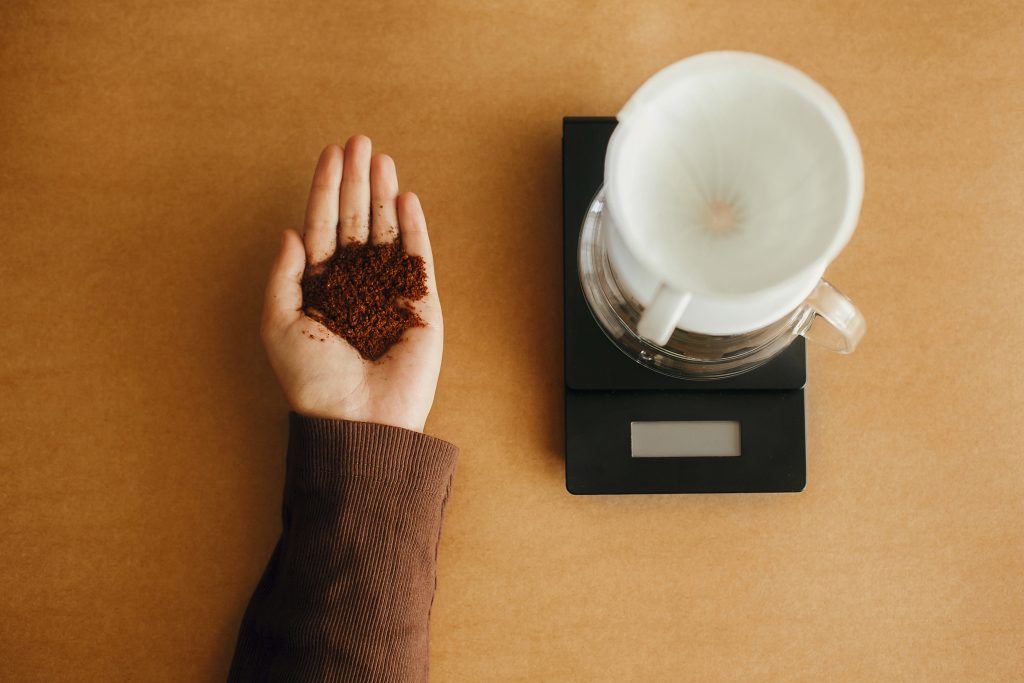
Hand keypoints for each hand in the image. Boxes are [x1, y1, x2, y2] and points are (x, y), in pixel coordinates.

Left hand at [260, 136, 442, 431]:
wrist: (357, 420)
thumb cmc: (312, 382)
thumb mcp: (279, 325)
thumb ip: (284, 277)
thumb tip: (290, 232)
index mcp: (321, 289)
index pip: (322, 228)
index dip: (324, 191)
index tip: (329, 155)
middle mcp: (356, 286)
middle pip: (356, 221)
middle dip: (356, 181)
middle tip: (358, 142)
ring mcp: (389, 293)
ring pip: (388, 232)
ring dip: (384, 194)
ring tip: (381, 159)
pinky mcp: (420, 306)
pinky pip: (418, 259)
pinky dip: (414, 228)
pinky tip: (406, 198)